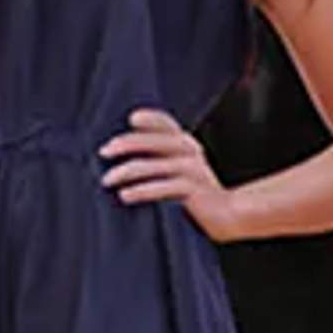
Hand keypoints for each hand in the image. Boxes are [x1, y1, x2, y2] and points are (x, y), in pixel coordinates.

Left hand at [100, 108, 242, 239]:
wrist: (228, 214)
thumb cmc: (200, 192)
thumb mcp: (183, 167)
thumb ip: (162, 154)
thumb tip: (125, 142)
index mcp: (186, 144)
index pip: (166, 123)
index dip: (150, 118)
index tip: (133, 119)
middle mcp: (189, 152)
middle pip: (153, 140)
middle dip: (125, 144)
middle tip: (104, 152)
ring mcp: (191, 170)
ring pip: (150, 166)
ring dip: (124, 172)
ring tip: (106, 180)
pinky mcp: (191, 190)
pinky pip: (160, 188)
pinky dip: (140, 191)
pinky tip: (125, 195)